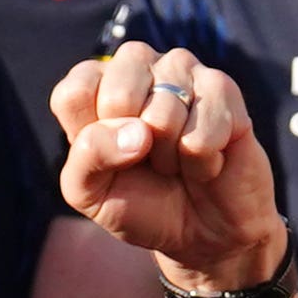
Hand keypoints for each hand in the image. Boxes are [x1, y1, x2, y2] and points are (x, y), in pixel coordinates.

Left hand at [53, 42, 292, 294]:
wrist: (204, 233)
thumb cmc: (142, 206)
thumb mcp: (92, 194)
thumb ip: (88, 158)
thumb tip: (136, 133)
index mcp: (95, 83)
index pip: (75, 93)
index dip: (92, 141)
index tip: (110, 159)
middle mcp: (137, 65)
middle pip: (119, 96)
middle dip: (134, 148)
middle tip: (148, 159)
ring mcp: (183, 70)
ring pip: (164, 114)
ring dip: (171, 157)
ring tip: (178, 159)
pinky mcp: (223, 89)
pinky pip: (203, 133)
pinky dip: (202, 163)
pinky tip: (207, 159)